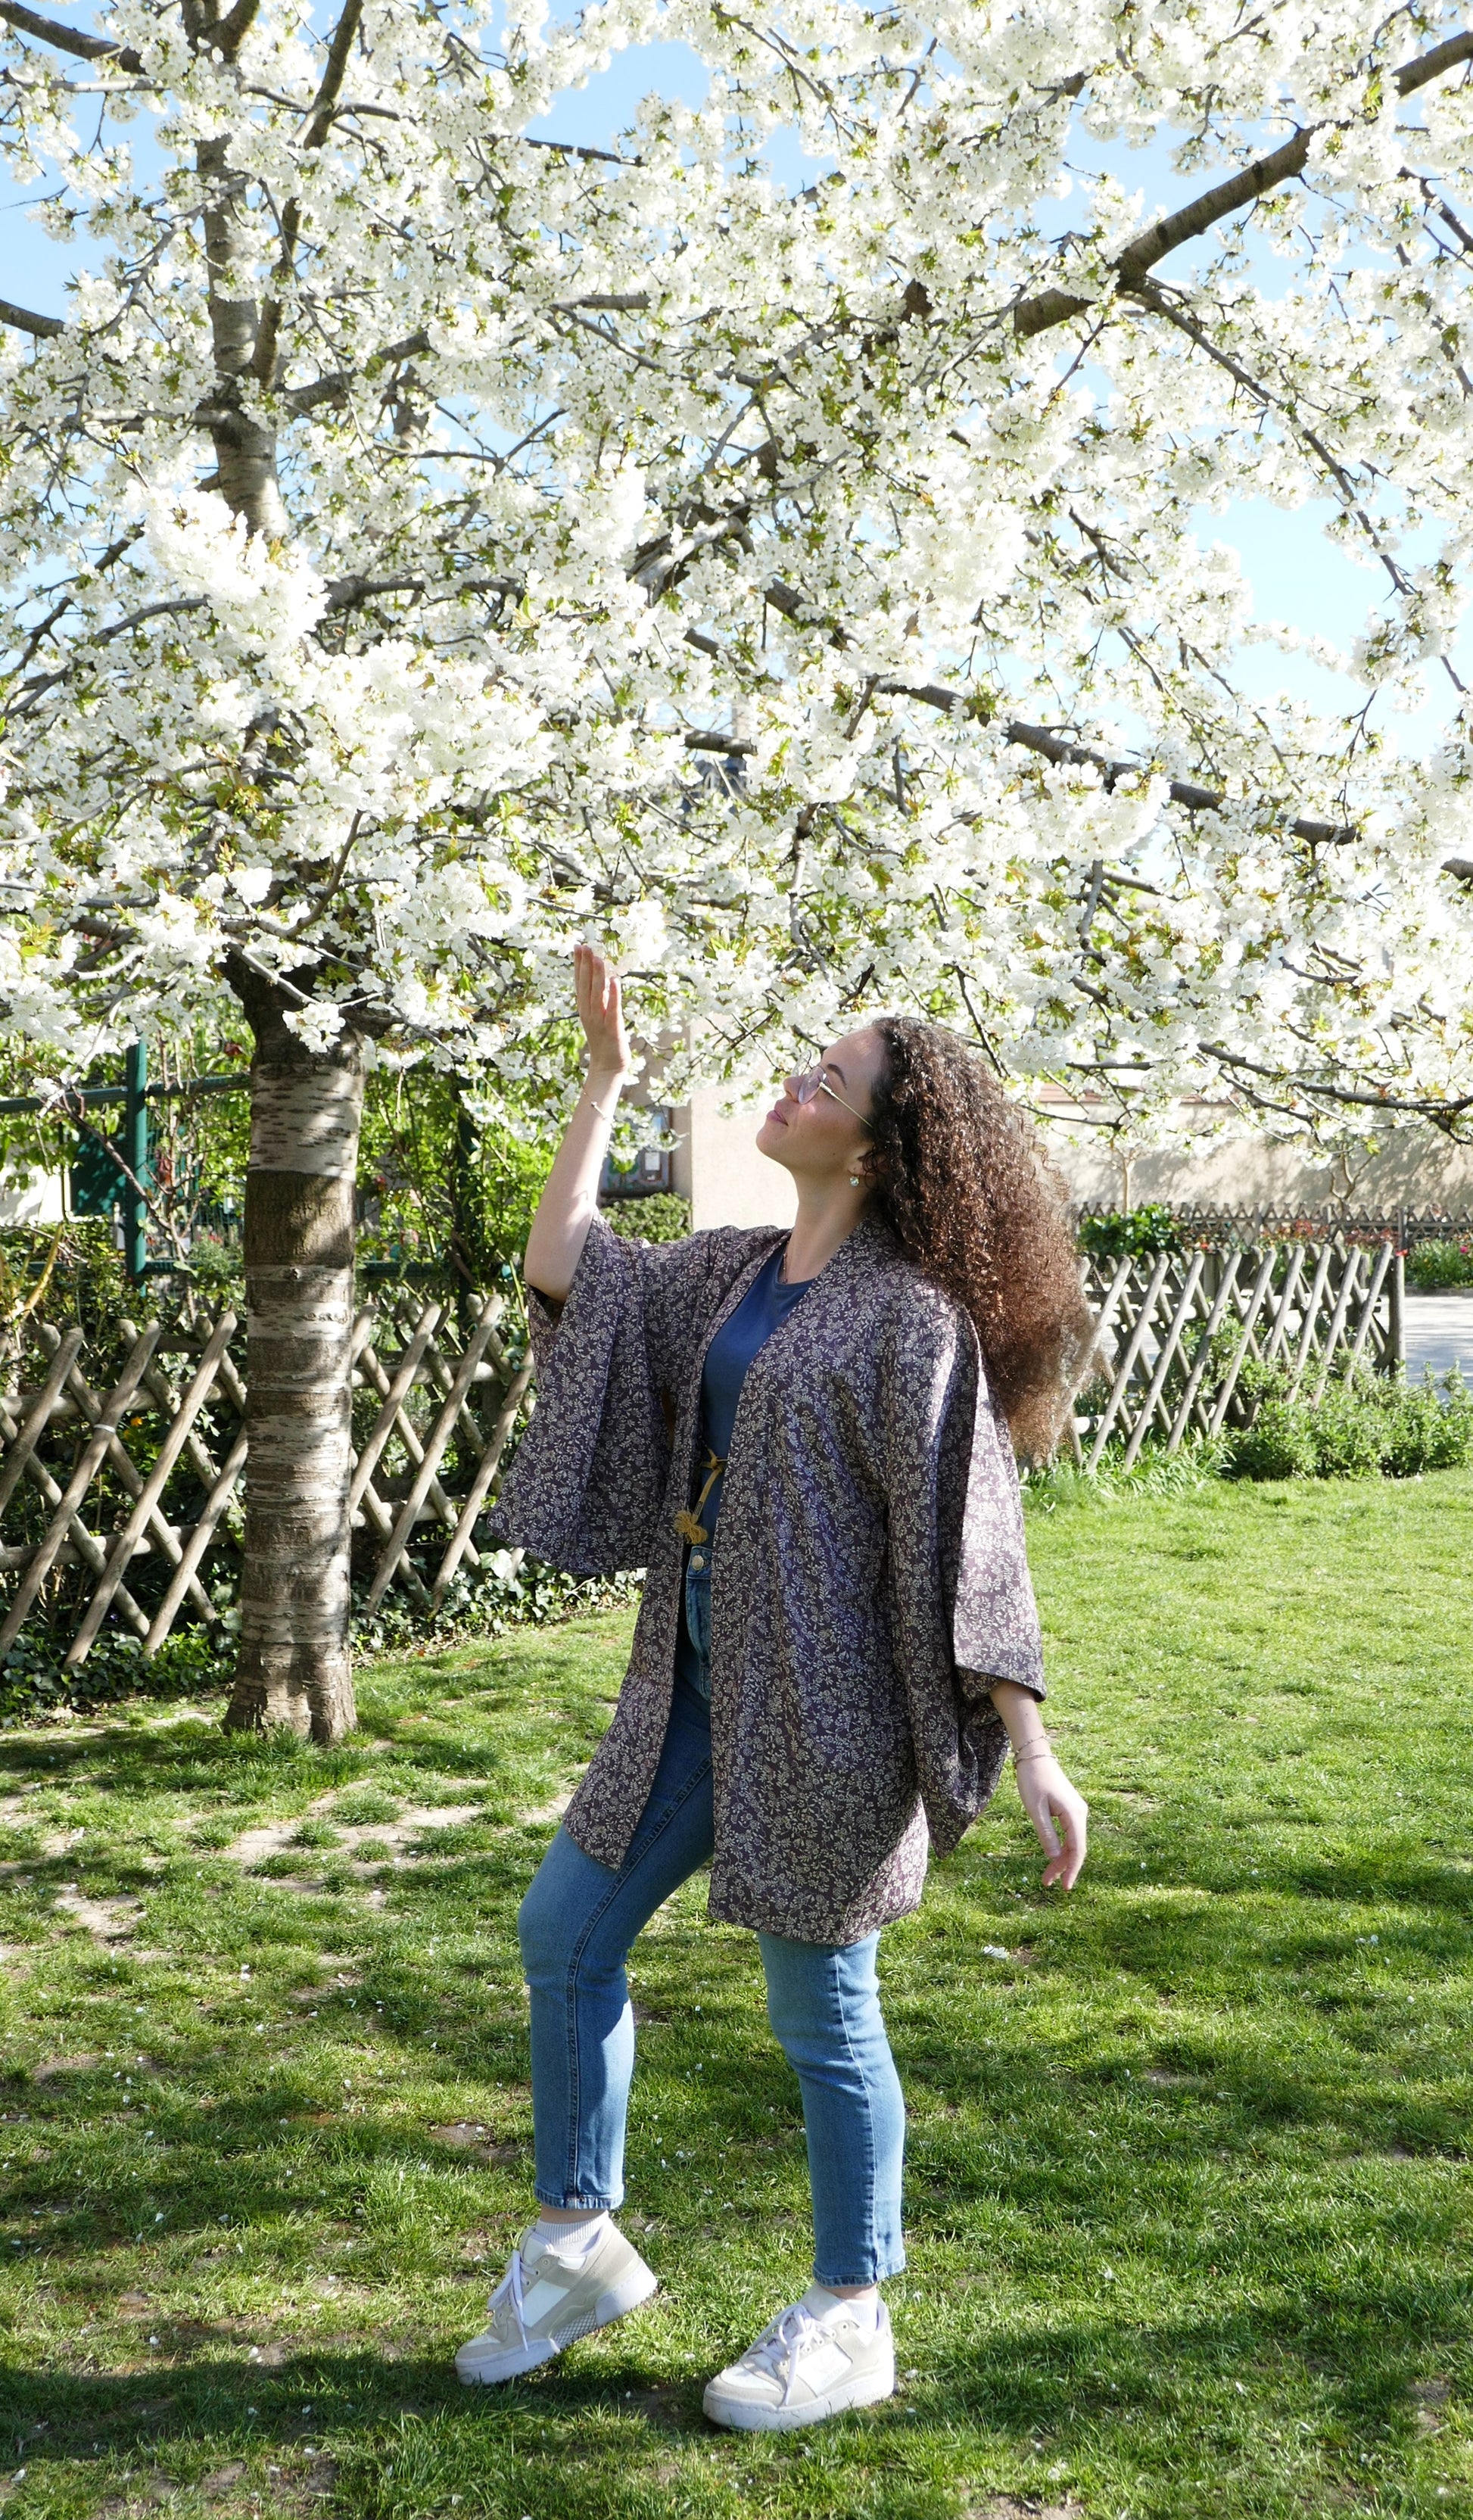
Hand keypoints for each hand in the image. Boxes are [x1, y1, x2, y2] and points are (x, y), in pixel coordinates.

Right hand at [573, 941, 630, 1081]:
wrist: (607, 1067)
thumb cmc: (605, 1040)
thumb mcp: (599, 1016)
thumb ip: (599, 999)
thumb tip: (602, 978)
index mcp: (585, 1009)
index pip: (580, 983)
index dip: (578, 964)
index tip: (578, 946)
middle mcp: (589, 1013)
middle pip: (585, 985)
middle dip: (585, 965)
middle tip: (585, 946)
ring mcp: (599, 1021)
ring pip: (596, 995)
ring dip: (597, 976)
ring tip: (598, 958)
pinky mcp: (612, 1029)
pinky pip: (612, 1009)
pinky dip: (613, 995)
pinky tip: (614, 981)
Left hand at [1014, 1751, 1087, 1889]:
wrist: (1035, 1756)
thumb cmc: (1033, 1780)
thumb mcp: (1035, 1810)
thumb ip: (1046, 1834)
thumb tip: (1054, 1857)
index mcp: (1075, 1815)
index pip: (1078, 1849)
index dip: (1072, 1870)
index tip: (1066, 1887)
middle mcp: (1080, 1814)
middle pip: (1075, 1848)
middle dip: (1063, 1868)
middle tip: (1047, 1883)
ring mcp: (1076, 1812)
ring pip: (1072, 1843)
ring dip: (1060, 1859)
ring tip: (1046, 1876)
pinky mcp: (1069, 1810)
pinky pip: (1069, 1834)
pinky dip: (1060, 1847)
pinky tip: (1051, 1857)